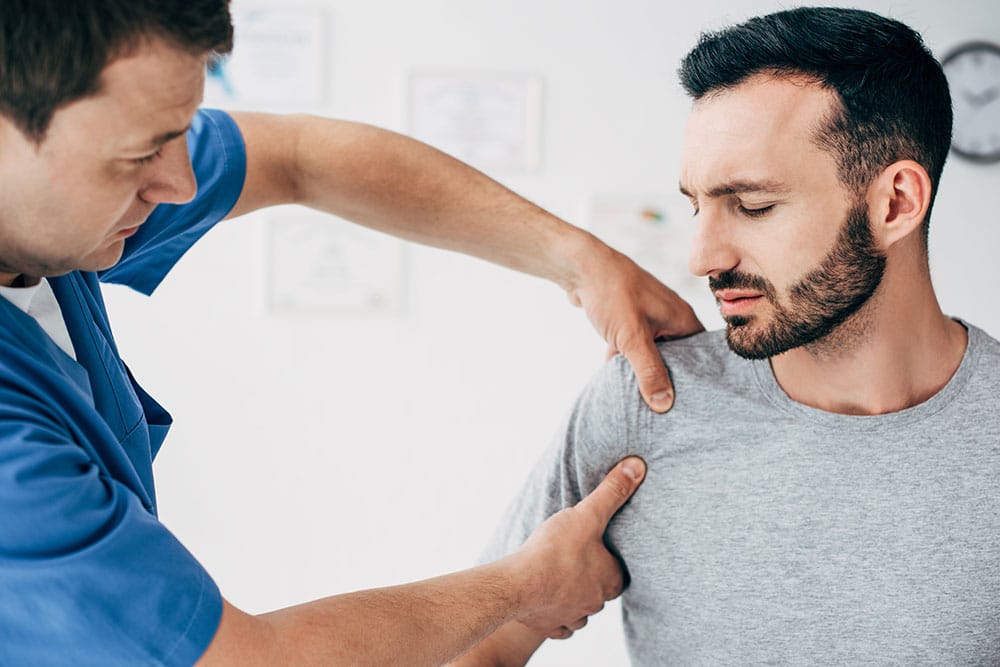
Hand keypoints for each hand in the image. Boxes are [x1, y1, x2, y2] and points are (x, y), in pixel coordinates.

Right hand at [505, 456, 645, 639]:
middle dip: (592, 578)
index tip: (600, 549)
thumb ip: (612, 492)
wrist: (518, 585)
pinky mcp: (549, 626)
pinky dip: (556, 615)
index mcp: (610, 579)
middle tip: (578, 559)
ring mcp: (572, 617)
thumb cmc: (554, 551)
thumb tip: (637, 467)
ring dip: (575, 597)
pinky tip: (548, 601)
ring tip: (562, 579)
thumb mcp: (587, 514)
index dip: (611, 560)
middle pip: (600, 591)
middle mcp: (595, 602)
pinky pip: (559, 625)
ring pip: (581, 610)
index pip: (620, 572)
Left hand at [566, 240, 703, 412]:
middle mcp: (668, 315)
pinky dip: (624, 358)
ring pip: (650, 351)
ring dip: (640, 368)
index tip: (691, 401)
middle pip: (675, 355)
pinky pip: (631, 344)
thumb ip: (649, 371)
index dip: (696, 377)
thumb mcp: (633, 337)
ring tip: (637, 396)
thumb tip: (664, 404)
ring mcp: (647, 316)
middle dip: (665, 377)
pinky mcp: (627, 317)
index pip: (700, 354)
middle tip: (660, 405)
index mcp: (681, 317)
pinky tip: (613, 376)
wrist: (579, 267)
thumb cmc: (612, 293)